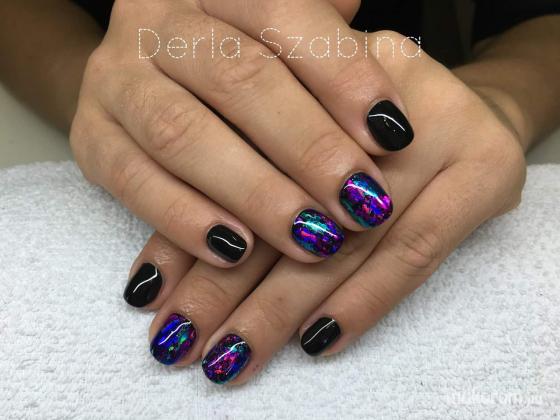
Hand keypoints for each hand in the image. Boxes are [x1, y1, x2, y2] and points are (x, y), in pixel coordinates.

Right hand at [70, 0, 412, 268]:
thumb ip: (319, 39)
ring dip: (254, 193)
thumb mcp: (276, 34)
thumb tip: (376, 56)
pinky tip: (236, 254)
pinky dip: (184, 219)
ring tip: (312, 240)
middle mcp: (156, 22)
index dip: (342, 75)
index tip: (393, 135)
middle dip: (307, 147)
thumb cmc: (233, 60)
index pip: (283, 14)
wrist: (143, 75)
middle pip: (238, 79)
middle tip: (361, 203)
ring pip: (182, 134)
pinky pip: (133, 180)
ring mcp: (115, 80)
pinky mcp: (90, 139)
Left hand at [137, 31, 524, 382]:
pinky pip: (417, 253)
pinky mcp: (486, 171)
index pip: (234, 167)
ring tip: (230, 357)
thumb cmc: (364, 126)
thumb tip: (163, 272)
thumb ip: (238, 183)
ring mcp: (440, 127)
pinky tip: (315, 342)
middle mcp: (372, 92)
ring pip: (346, 239)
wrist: (468, 107)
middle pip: (285, 206)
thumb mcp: (299, 130)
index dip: (188, 234)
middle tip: (181, 342)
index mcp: (310, 67)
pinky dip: (364, 302)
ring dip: (280, 308)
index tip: (151, 295)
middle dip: (225, 285)